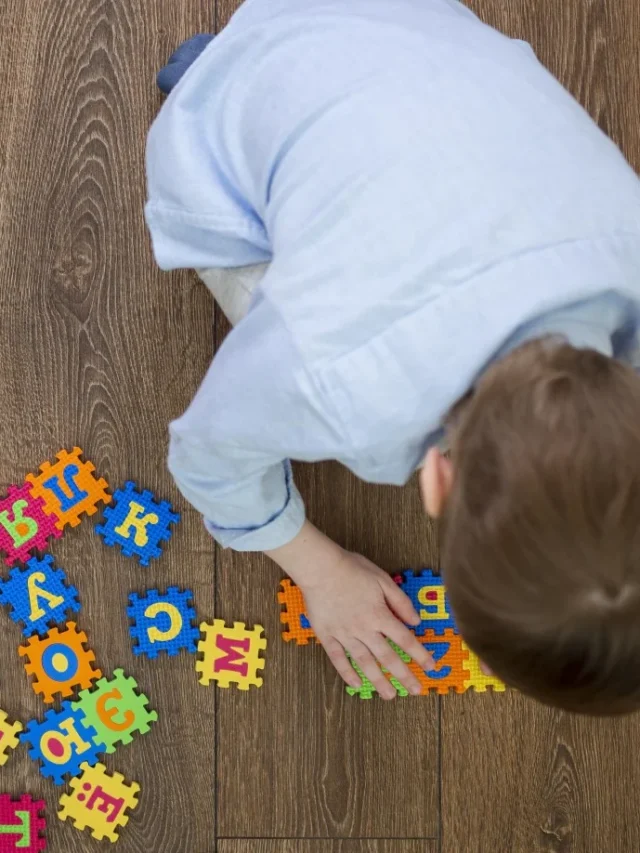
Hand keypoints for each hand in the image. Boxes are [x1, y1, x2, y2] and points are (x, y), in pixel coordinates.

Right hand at [266, 522, 433, 698]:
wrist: (320, 568)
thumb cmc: (352, 569)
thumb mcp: (382, 579)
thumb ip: (400, 602)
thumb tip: (416, 621)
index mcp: (379, 615)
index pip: (405, 640)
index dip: (420, 655)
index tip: (431, 667)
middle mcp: (364, 630)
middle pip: (387, 657)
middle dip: (404, 675)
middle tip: (415, 691)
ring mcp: (344, 635)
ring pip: (364, 663)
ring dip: (378, 681)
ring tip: (389, 695)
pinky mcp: (327, 635)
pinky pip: (338, 658)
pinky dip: (347, 673)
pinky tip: (356, 685)